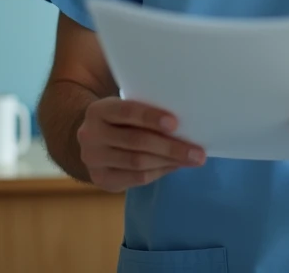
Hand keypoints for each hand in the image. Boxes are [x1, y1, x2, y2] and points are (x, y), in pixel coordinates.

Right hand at [77, 97, 205, 191]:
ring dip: (169, 161)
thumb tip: (186, 125)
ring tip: (192, 159)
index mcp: (99, 111)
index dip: (151, 117)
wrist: (93, 141)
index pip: (127, 111)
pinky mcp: (100, 179)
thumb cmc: (121, 121)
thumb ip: (146, 113)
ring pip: (138, 162)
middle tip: (198, 152)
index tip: (175, 123)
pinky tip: (175, 166)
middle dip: (170, 147)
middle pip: (136, 141)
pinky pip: (136, 178)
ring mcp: (93, 159)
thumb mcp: (126, 109)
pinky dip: (159, 172)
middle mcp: (90, 134)